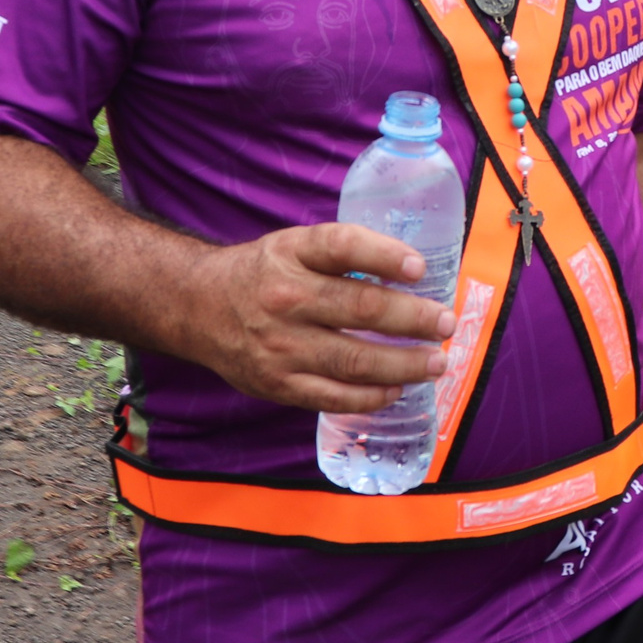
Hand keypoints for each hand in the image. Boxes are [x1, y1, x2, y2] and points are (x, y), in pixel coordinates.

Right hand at [166, 222, 454, 412]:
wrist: (197, 307)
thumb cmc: (262, 274)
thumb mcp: (294, 246)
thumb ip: (343, 256)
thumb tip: (414, 272)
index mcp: (292, 253)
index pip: (342, 246)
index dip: (385, 255)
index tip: (421, 268)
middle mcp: (285, 297)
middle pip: (359, 307)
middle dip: (413, 318)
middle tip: (445, 323)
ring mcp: (280, 345)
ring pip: (354, 359)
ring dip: (403, 363)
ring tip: (436, 362)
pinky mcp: (277, 384)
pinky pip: (333, 396)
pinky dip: (371, 396)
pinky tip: (397, 390)